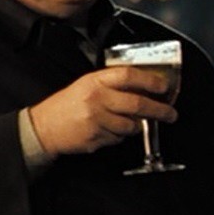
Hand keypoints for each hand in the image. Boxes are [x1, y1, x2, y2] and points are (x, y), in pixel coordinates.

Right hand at [29, 66, 177, 155]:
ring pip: (131, 125)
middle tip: (170, 113)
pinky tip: (109, 130)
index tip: (163, 86)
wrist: (43, 127)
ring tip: (134, 123)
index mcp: (95, 81)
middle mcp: (97, 99)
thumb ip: (112, 85)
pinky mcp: (96, 138)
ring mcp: (96, 120)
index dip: (150, 80)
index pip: (128, 76)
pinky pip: (118, 138)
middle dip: (159, 110)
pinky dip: (120, 136)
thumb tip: (143, 88)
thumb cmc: (66, 105)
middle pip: (137, 103)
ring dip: (137, 125)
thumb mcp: (87, 85)